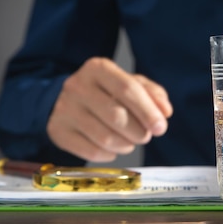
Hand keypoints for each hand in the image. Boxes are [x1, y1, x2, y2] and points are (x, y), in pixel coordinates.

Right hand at [47, 57, 172, 161]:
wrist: (65, 100)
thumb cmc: (105, 92)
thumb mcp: (129, 83)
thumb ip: (152, 94)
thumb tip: (165, 112)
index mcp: (98, 68)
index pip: (127, 89)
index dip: (148, 111)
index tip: (160, 127)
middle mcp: (77, 86)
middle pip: (117, 116)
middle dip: (139, 132)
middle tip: (145, 136)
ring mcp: (64, 109)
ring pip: (106, 138)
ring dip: (126, 145)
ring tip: (129, 141)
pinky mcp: (58, 131)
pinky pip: (92, 152)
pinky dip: (109, 154)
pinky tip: (112, 148)